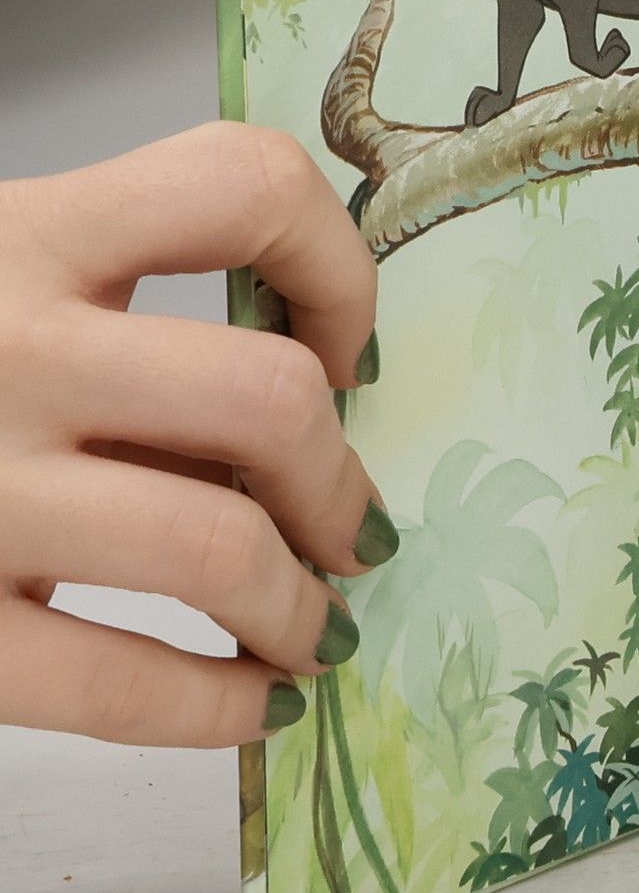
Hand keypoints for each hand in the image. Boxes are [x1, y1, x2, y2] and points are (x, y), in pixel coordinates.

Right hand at [0, 124, 389, 746]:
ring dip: (300, 606)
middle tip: (350, 529)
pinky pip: (116, 684)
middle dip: (339, 482)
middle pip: (268, 398)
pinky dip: (219, 707)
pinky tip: (253, 703)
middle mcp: (2, 348)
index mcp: (26, 236)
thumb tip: (323, 418)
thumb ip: (131, 329)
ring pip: (216, 546)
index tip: (350, 353)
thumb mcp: (4, 299)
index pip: (243, 185)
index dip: (340, 270)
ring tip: (314, 627)